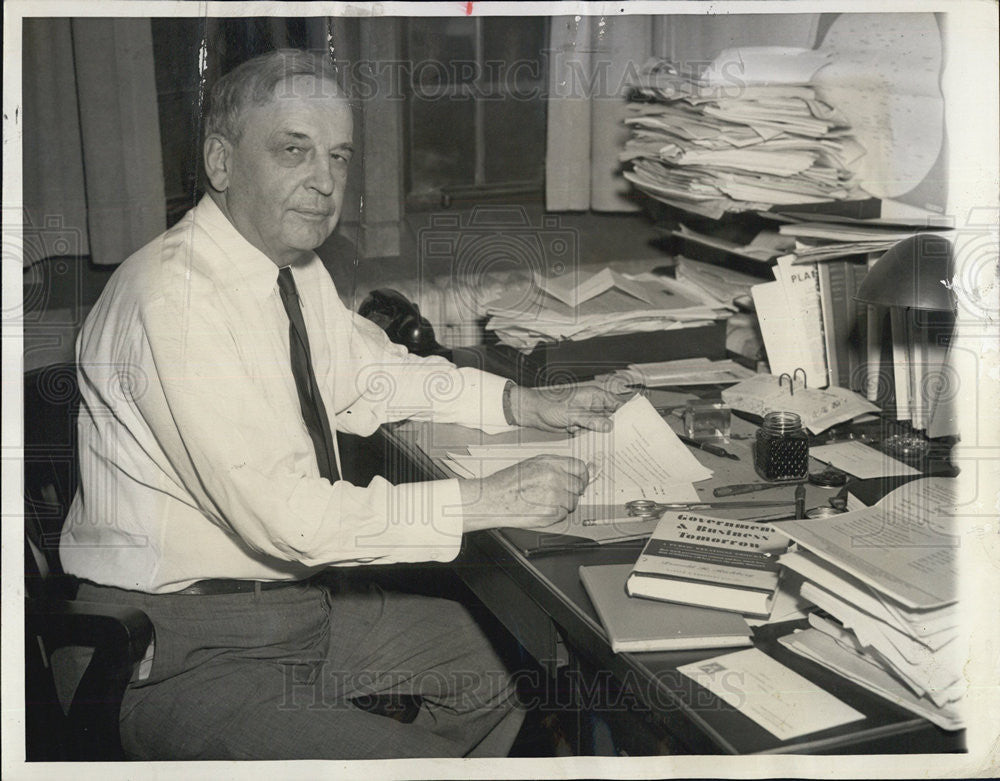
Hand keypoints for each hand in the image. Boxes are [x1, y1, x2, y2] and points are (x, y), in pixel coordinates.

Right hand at [458, 455, 589, 531]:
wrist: (494, 499)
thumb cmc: (509, 482)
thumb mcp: (533, 464)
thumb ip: (556, 466)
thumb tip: (577, 472)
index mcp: (551, 463)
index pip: (580, 468)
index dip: (582, 476)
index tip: (580, 481)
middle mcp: (555, 477)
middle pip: (579, 487)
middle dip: (571, 492)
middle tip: (557, 494)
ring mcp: (554, 495)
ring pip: (572, 503)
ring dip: (563, 505)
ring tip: (544, 501)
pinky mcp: (550, 513)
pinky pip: (563, 515)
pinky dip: (555, 515)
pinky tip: (541, 509)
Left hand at [507, 383, 628, 433]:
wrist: (533, 412)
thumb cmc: (549, 405)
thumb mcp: (572, 414)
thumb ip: (591, 420)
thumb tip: (609, 425)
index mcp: (595, 396)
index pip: (617, 404)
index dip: (627, 414)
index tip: (635, 426)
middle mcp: (593, 405)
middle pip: (612, 417)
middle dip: (617, 428)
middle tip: (625, 441)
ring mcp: (587, 415)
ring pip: (602, 426)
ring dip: (604, 435)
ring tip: (613, 446)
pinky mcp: (581, 424)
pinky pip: (592, 432)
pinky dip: (593, 438)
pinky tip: (597, 445)